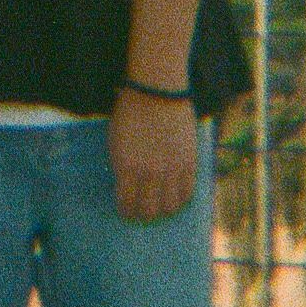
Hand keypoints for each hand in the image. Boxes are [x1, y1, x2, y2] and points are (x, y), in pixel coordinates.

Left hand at [109, 86, 197, 221]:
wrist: (157, 92)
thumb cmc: (130, 112)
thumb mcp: (116, 140)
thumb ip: (121, 165)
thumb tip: (126, 185)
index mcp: (126, 166)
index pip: (127, 203)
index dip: (127, 211)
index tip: (127, 212)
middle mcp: (149, 173)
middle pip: (149, 209)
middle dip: (144, 214)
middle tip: (143, 213)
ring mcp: (171, 170)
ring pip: (170, 206)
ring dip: (164, 210)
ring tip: (161, 207)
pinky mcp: (189, 164)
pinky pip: (187, 193)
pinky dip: (181, 200)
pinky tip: (176, 197)